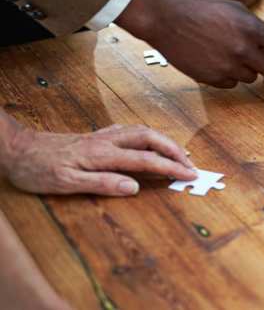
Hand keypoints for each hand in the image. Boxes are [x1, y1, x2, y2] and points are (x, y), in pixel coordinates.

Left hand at [0, 122, 195, 195]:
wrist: (17, 148)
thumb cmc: (38, 168)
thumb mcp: (66, 183)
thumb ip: (102, 184)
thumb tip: (134, 187)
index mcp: (103, 155)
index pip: (146, 160)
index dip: (171, 168)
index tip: (190, 175)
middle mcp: (107, 141)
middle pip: (151, 138)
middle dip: (175, 150)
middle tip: (190, 164)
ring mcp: (102, 136)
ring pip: (142, 131)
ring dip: (163, 141)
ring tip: (177, 153)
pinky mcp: (96, 136)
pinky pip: (129, 131)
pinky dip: (146, 136)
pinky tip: (147, 142)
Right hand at [116, 0, 263, 87]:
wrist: (167, 20)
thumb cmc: (201, 9)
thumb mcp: (235, 9)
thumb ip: (255, 26)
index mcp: (252, 29)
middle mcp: (244, 49)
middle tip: (256, 57)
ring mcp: (228, 66)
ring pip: (251, 78)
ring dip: (245, 68)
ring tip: (226, 52)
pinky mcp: (213, 78)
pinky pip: (231, 83)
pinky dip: (227, 75)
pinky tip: (213, 59)